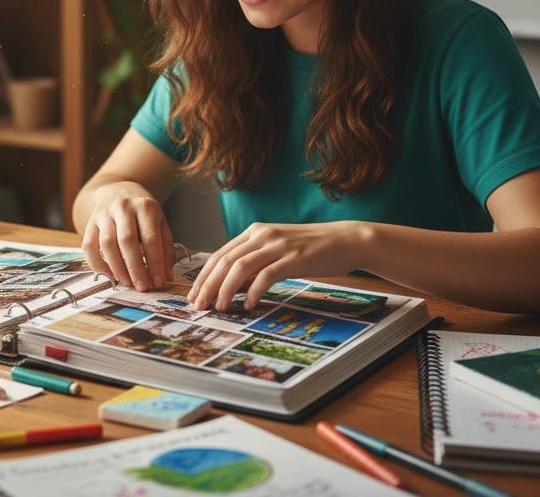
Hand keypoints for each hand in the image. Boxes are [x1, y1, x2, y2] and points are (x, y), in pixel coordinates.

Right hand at [79, 182, 172, 290]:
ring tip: (126, 282)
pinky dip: (96, 263)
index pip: (150, 239)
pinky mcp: (91, 221)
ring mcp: (104, 213)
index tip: (158, 282)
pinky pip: (89, 245)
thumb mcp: (159, 222)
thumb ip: (165, 248)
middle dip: (135, 268)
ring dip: (117, 267)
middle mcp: (124, 207)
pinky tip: (108, 274)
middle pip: (127, 241)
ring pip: (107, 243)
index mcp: (146, 207)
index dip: (155, 263)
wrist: (118, 190)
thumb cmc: (142, 211)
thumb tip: (166, 276)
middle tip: (141, 287)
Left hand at [187, 221, 364, 310]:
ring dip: (225, 290)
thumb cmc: (311, 249)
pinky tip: (248, 305)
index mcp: (254, 232)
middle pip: (225, 261)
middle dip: (208, 285)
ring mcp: (278, 245)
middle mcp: (262, 235)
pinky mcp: (294, 258)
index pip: (219, 254)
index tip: (193, 295)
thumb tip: (230, 285)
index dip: (203, 276)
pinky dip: (254, 291)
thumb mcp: (277, 250)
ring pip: (240, 267)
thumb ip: (255, 261)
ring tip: (219, 308)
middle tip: (198, 306)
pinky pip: (266, 275)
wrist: (345, 240)